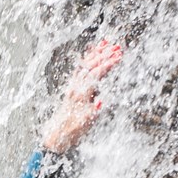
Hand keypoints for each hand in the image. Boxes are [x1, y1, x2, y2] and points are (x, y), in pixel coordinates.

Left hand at [41, 39, 122, 153]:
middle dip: (104, 55)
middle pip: (91, 66)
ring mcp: (73, 86)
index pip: (96, 73)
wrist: (57, 135)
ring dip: (96, 54)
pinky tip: (92, 53)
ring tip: (106, 43)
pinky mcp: (72, 88)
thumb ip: (94, 111)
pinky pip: (80, 69)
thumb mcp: (86, 123)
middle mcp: (75, 87)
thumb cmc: (73, 130)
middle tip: (118, 46)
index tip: (120, 56)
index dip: (108, 64)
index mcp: (80, 93)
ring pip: (85, 65)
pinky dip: (87, 59)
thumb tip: (101, 101)